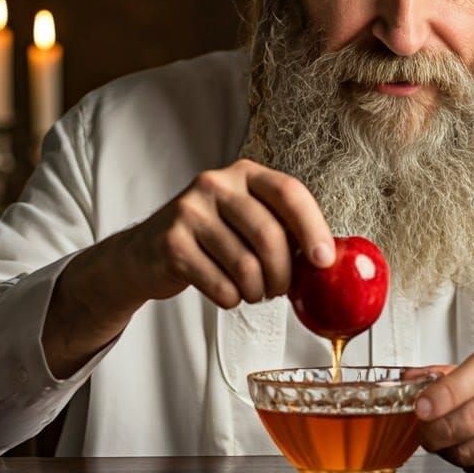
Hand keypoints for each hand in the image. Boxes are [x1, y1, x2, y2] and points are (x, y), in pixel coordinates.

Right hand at [43, 159, 333, 378]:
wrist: (144, 253)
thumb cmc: (211, 239)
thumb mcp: (246, 220)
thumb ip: (283, 229)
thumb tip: (329, 260)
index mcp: (245, 173)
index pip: (289, 193)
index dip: (313, 228)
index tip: (324, 261)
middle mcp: (216, 183)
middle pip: (270, 235)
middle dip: (283, 274)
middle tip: (280, 290)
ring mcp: (190, 210)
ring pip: (246, 266)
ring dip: (257, 292)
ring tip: (253, 292)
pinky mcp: (171, 242)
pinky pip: (220, 285)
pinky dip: (231, 299)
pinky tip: (227, 293)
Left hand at [414, 341, 473, 472]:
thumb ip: (453, 371)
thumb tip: (409, 380)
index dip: (444, 392)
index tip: (420, 406)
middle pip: (471, 419)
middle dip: (435, 430)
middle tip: (422, 431)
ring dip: (448, 449)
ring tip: (442, 440)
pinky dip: (469, 462)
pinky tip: (469, 449)